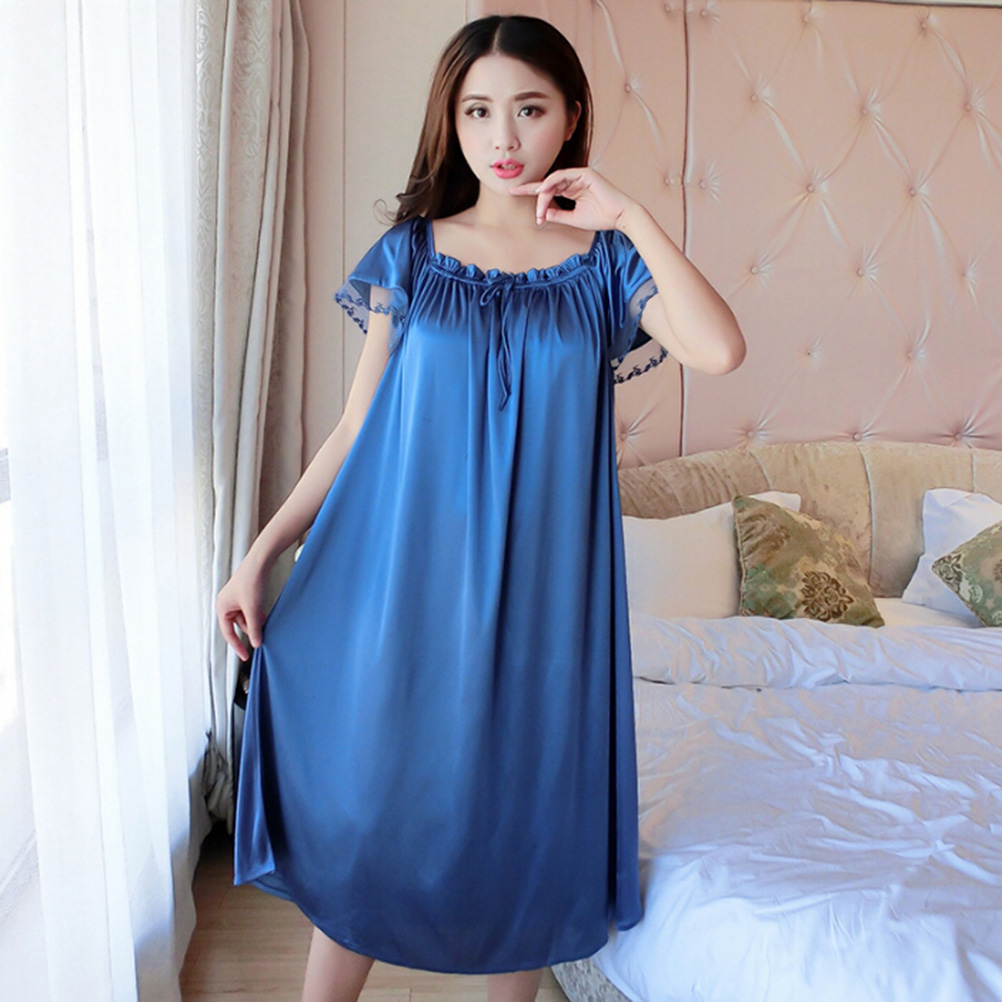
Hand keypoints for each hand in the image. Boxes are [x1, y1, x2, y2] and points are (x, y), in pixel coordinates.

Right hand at [216, 559, 266, 660]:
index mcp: (222, 608)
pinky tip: (264, 615)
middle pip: (238, 626)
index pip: (228, 633)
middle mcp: (226, 604)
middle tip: (262, 635)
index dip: (237, 646)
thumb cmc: (251, 581)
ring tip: (264, 622)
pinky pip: (249, 610)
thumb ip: (255, 628)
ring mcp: (235, 599)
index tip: (245, 656)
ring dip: (254, 622)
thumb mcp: (253, 609)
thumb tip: (256, 643)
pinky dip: (256, 614)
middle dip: (250, 630)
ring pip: (245, 618)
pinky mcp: (244, 595)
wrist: (259, 562)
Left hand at [509, 166, 636, 231]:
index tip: (514, 193)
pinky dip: (551, 183)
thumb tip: (542, 214)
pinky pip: (562, 176)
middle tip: (513, 192)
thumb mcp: (573, 219)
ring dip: (543, 195)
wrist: (620, 217)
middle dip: (530, 190)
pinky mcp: (584, 173)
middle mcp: (574, 180)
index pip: (548, 189)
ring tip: (539, 209)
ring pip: (553, 181)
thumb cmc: (601, 218)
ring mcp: (579, 175)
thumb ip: (558, 214)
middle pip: (547, 184)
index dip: (531, 192)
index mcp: (572, 189)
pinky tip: (543, 192)